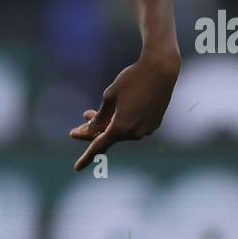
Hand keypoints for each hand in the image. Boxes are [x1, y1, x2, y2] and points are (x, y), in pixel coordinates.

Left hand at [69, 49, 179, 172]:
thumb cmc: (132, 80)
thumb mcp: (109, 97)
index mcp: (120, 127)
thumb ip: (99, 118)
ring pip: (121, 132)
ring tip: (88, 113)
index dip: (86, 158)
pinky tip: (116, 112)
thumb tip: (92, 131)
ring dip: (107, 125)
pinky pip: (133, 127)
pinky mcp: (154, 124)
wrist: (161, 70)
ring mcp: (146, 130)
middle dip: (92, 131)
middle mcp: (134, 133)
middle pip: (108, 137)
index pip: (99, 146)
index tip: (76, 168)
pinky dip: (123, 122)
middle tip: (79, 123)